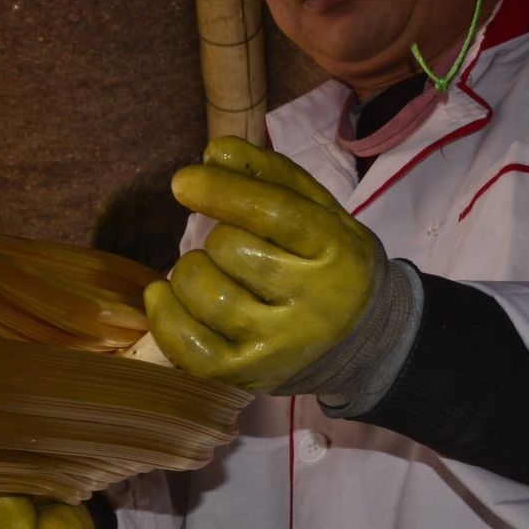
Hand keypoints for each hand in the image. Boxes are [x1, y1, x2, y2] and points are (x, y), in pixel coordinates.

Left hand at [145, 137, 384, 391]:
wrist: (365, 343)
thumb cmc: (329, 264)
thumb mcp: (320, 210)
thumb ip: (272, 175)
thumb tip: (214, 153)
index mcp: (336, 252)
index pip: (273, 213)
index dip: (222, 192)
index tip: (184, 181)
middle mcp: (312, 303)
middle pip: (231, 250)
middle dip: (216, 237)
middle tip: (228, 245)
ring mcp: (279, 344)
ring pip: (206, 293)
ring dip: (190, 272)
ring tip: (206, 270)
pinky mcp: (247, 375)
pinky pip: (188, 346)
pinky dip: (165, 315)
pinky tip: (164, 294)